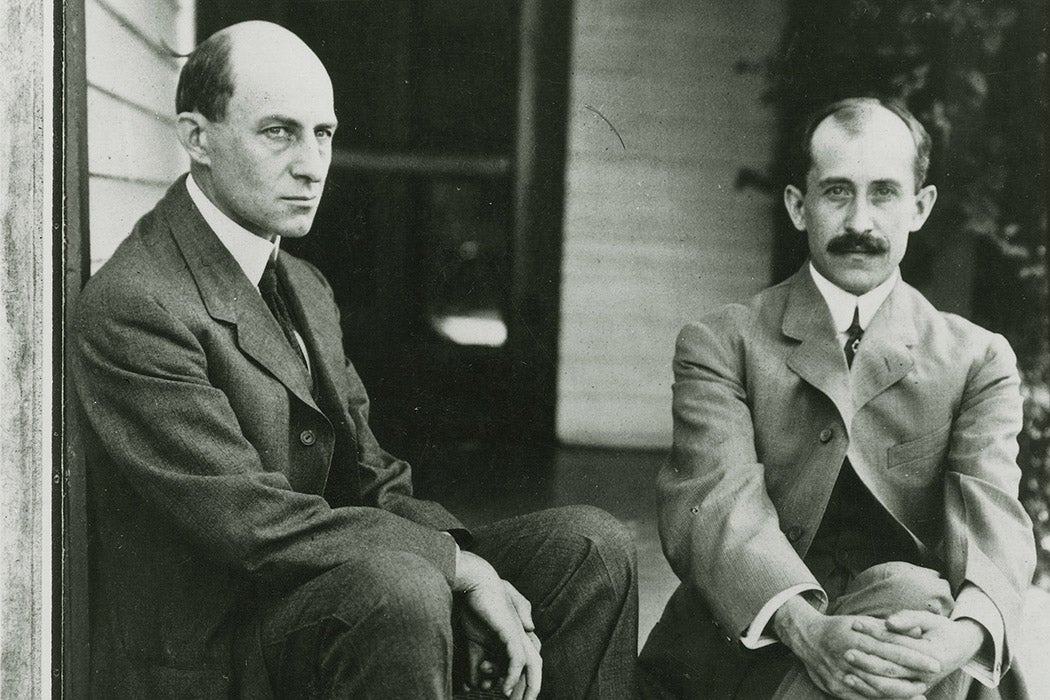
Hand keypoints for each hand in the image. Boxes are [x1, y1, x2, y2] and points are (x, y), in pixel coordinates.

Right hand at [453, 550, 541, 698]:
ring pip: (532, 666)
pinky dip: (513, 676)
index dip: (521, 683)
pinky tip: (505, 689)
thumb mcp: (475, 641)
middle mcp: (522, 634)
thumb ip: (479, 662)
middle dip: (528, 690)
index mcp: (517, 635)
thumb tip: (481, 684)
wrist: (473, 581)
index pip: (527, 664)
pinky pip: (518, 660)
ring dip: (527, 688)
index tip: (509, 697)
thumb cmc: (474, 607)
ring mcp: (519, 632)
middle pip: (534, 667)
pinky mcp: (512, 631)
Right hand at [773, 596, 937, 698]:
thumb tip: (919, 631)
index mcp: (857, 636)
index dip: (914, 656)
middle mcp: (849, 654)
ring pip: (876, 686)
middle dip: (912, 674)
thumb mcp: (863, 622)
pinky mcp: (837, 688)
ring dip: (901, 692)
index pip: (891, 647)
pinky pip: (863, 698)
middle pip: (886, 667)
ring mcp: (842, 673)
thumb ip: (890, 628)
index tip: (934, 662)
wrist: (807, 639)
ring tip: (920, 693)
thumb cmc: (840, 629)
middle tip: (932, 677)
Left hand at [848, 611, 983, 690]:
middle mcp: (926, 675)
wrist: (960, 648)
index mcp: (932, 655)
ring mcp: (920, 686)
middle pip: (891, 670)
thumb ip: (909, 619)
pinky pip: (891, 697)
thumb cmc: (941, 630)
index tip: (855, 624)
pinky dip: (872, 691)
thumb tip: (888, 621)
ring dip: (866, 681)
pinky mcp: (913, 691)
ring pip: (890, 689)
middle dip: (866, 661)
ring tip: (846, 673)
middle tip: (846, 652)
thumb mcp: (929, 619)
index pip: (896, 644)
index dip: (874, 633)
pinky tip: (855, 683)